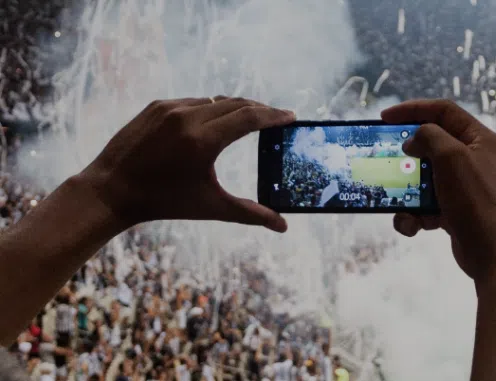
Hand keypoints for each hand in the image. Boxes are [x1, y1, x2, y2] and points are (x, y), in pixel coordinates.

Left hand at [78, 97, 294, 231]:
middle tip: (277, 118)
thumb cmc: (164, 202)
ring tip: (249, 120)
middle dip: (260, 110)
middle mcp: (187, 117)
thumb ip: (250, 214)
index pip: (249, 118)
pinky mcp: (157, 105)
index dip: (274, 116)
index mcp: (203, 140)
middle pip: (237, 104)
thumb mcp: (211, 207)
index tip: (291, 117)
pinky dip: (209, 110)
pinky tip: (215, 122)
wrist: (112, 190)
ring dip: (235, 109)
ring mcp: (170, 108)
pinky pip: (193, 102)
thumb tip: (283, 226)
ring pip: (215, 101)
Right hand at [383, 100, 495, 280]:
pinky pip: (427, 204)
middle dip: (408, 156)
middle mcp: (475, 159)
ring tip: (401, 205)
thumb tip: (413, 140)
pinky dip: (415, 214)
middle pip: (432, 145)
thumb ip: (429, 137)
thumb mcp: (450, 157)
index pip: (444, 111)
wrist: (492, 253)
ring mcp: (465, 185)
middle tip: (388, 158)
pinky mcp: (456, 209)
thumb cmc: (475, 200)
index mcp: (480, 139)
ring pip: (424, 178)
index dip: (413, 109)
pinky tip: (413, 226)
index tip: (385, 118)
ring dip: (407, 191)